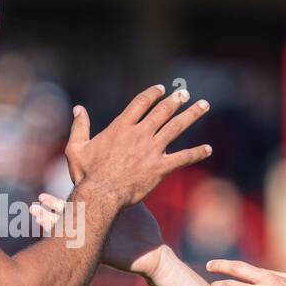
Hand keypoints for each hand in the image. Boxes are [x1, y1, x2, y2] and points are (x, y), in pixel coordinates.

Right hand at [34, 193, 165, 277]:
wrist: (152, 250)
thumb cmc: (142, 226)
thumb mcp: (130, 202)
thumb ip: (120, 187)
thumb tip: (118, 161)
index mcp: (96, 214)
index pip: (73, 204)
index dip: (56, 201)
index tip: (42, 195)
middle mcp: (91, 226)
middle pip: (65, 215)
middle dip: (49, 209)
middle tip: (37, 201)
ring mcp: (94, 238)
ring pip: (69, 229)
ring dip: (52, 222)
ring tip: (36, 214)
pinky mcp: (100, 251)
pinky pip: (80, 245)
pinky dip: (65, 239)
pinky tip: (54, 236)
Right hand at [63, 85, 210, 206]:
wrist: (101, 196)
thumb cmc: (87, 175)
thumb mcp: (76, 148)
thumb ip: (80, 127)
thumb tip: (78, 109)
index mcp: (121, 127)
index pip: (140, 103)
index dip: (152, 94)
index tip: (161, 89)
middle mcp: (139, 134)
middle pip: (162, 111)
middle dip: (175, 100)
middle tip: (185, 93)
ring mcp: (152, 150)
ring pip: (176, 127)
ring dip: (191, 115)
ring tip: (204, 105)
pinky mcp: (161, 167)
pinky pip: (183, 158)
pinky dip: (197, 152)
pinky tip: (208, 149)